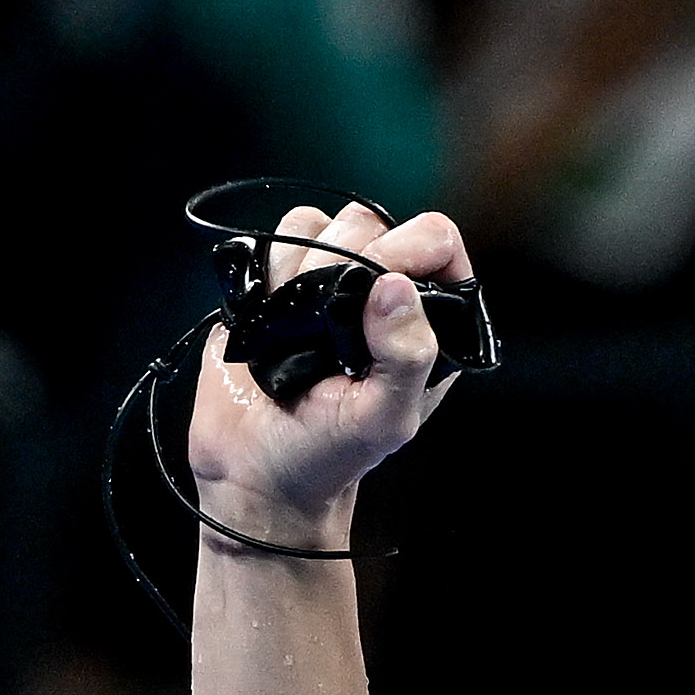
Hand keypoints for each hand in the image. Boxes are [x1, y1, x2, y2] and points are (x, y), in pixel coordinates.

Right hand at [186, 201, 476, 547]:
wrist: (258, 472)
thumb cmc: (329, 456)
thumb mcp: (384, 420)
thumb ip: (407, 357)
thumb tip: (395, 286)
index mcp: (424, 325)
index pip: (436, 242)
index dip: (408, 249)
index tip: (376, 286)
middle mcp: (380, 297)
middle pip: (370, 223)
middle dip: (343, 265)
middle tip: (327, 331)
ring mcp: (329, 285)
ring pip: (319, 225)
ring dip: (299, 272)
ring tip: (295, 333)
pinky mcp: (280, 283)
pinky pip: (275, 240)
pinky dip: (267, 272)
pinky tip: (270, 321)